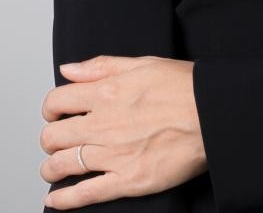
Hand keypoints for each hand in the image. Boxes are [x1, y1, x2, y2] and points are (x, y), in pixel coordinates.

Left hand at [39, 55, 207, 207]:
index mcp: (106, 91)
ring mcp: (113, 154)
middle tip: (56, 141)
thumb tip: (69, 69)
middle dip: (49, 140)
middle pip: (53, 136)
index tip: (55, 113)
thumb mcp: (143, 63)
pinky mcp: (127, 179)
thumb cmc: (185, 87)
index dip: (50, 108)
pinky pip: (84, 193)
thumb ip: (102, 65)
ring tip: (54, 169)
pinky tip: (55, 199)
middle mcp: (103, 123)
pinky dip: (64, 199)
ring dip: (51, 168)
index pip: (57, 101)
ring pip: (61, 165)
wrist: (213, 114)